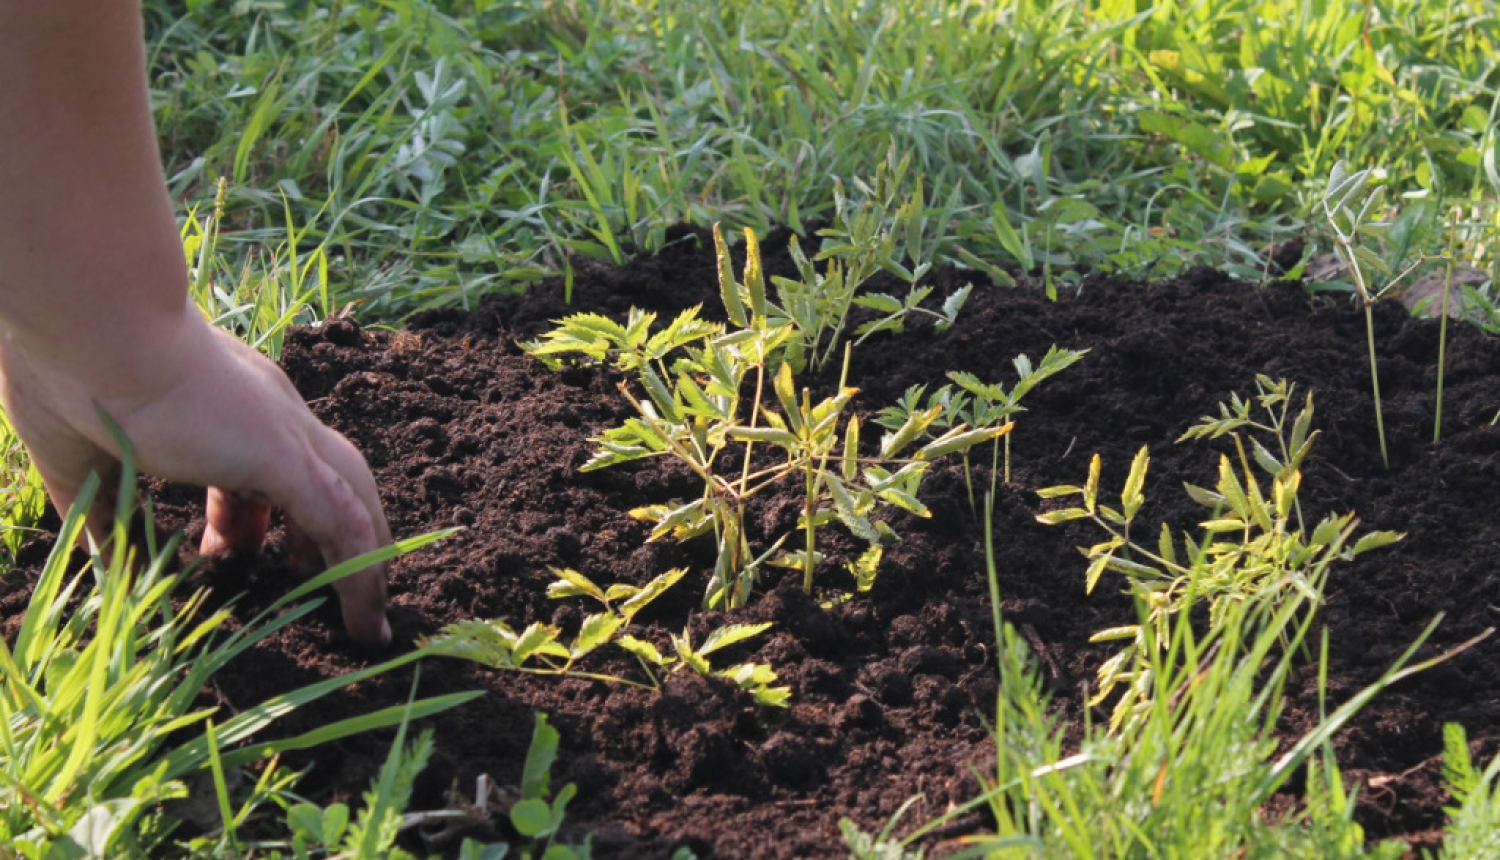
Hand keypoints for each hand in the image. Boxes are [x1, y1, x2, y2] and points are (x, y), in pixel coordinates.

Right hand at [0, 305, 392, 645]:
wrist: (89, 319)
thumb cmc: (69, 371)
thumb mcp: (81, 459)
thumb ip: (100, 512)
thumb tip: (110, 567)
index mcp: (219, 405)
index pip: (255, 466)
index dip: (247, 516)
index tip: (224, 555)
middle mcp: (268, 412)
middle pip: (324, 478)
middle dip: (321, 537)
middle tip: (308, 584)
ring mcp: (284, 430)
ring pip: (352, 498)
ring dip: (362, 560)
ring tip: (363, 617)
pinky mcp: (287, 454)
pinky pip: (346, 526)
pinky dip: (362, 575)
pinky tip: (365, 620)